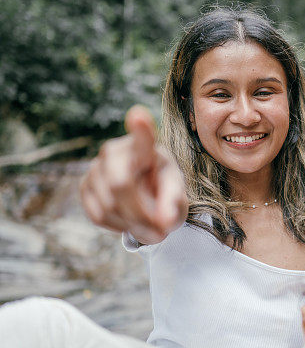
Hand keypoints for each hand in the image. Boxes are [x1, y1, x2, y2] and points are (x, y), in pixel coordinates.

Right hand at [80, 105, 187, 243]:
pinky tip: (130, 221)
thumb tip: (164, 221)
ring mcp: (96, 167)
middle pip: (120, 185)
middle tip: (162, 233)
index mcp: (147, 150)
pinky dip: (118, 227)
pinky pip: (98, 215)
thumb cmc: (165, 192)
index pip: (143, 139)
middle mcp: (116, 151)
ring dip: (133, 226)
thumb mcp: (177, 198)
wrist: (146, 197)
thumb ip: (173, 206)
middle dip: (141, 215)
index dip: (141, 129)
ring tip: (151, 229)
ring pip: (109, 205)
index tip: (138, 114)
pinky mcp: (84, 186)